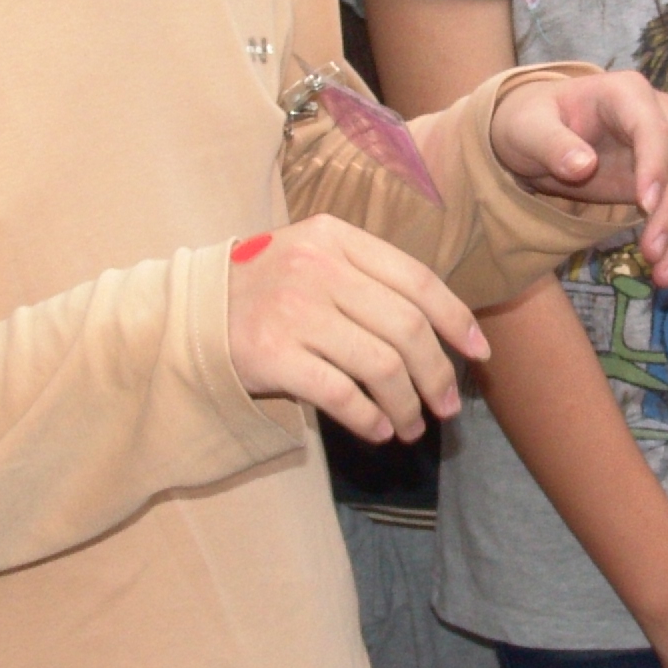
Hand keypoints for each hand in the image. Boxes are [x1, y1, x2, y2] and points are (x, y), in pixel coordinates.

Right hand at [229, 218, 488, 443]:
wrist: (189, 312)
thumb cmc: (265, 289)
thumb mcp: (314, 258)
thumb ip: (368, 277)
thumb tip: (441, 326)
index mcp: (335, 237)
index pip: (415, 279)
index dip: (456, 319)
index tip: (477, 352)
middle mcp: (317, 268)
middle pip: (405, 327)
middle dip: (436, 373)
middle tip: (446, 406)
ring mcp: (292, 310)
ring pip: (380, 365)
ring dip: (406, 405)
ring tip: (412, 426)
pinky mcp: (271, 354)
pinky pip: (341, 393)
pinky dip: (369, 417)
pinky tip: (378, 429)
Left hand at [490, 72, 667, 285]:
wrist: (540, 132)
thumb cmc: (531, 123)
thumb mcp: (528, 129)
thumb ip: (552, 144)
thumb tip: (583, 165)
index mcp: (626, 93)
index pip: (653, 130)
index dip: (655, 167)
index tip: (646, 206)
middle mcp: (660, 115)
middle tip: (652, 256)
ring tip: (666, 275)